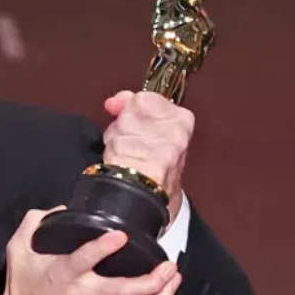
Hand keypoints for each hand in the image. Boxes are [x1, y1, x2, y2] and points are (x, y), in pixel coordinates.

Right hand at [0, 208, 182, 294]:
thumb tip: (61, 209)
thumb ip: (36, 223)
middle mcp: (82, 294)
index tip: (120, 235)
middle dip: (151, 281)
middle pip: (123, 291)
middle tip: (169, 266)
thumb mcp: (18, 248)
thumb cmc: (23, 286)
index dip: (102, 248)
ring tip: (174, 278)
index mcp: (61, 273)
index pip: (84, 260)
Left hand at [101, 90, 193, 223]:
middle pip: (129, 113)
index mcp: (182, 119)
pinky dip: (113, 156)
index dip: (128, 105)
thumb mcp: (155, 129)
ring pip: (119, 129)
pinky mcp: (144, 160)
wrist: (151, 197)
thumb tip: (113, 101)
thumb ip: (135, 107)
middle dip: (123, 127)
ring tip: (129, 156)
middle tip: (132, 144)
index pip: (144, 98)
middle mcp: (174, 131)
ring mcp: (160, 146)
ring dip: (117, 142)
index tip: (122, 113)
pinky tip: (124, 166)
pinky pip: (115, 146)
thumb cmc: (154, 165)